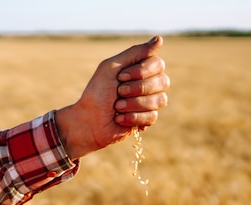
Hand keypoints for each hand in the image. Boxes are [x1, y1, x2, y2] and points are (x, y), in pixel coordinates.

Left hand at [55, 36, 169, 159]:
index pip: (158, 64)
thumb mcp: (112, 66)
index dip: (141, 72)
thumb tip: (160, 38)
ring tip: (117, 107)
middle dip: (137, 89)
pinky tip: (120, 119)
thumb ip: (136, 52)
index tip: (120, 77)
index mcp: (141, 69)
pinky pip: (152, 117)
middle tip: (118, 93)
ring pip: (160, 101)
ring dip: (133, 104)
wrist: (88, 121)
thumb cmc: (97, 92)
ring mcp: (149, 103)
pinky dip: (132, 118)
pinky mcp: (147, 120)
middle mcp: (149, 84)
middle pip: (163, 82)